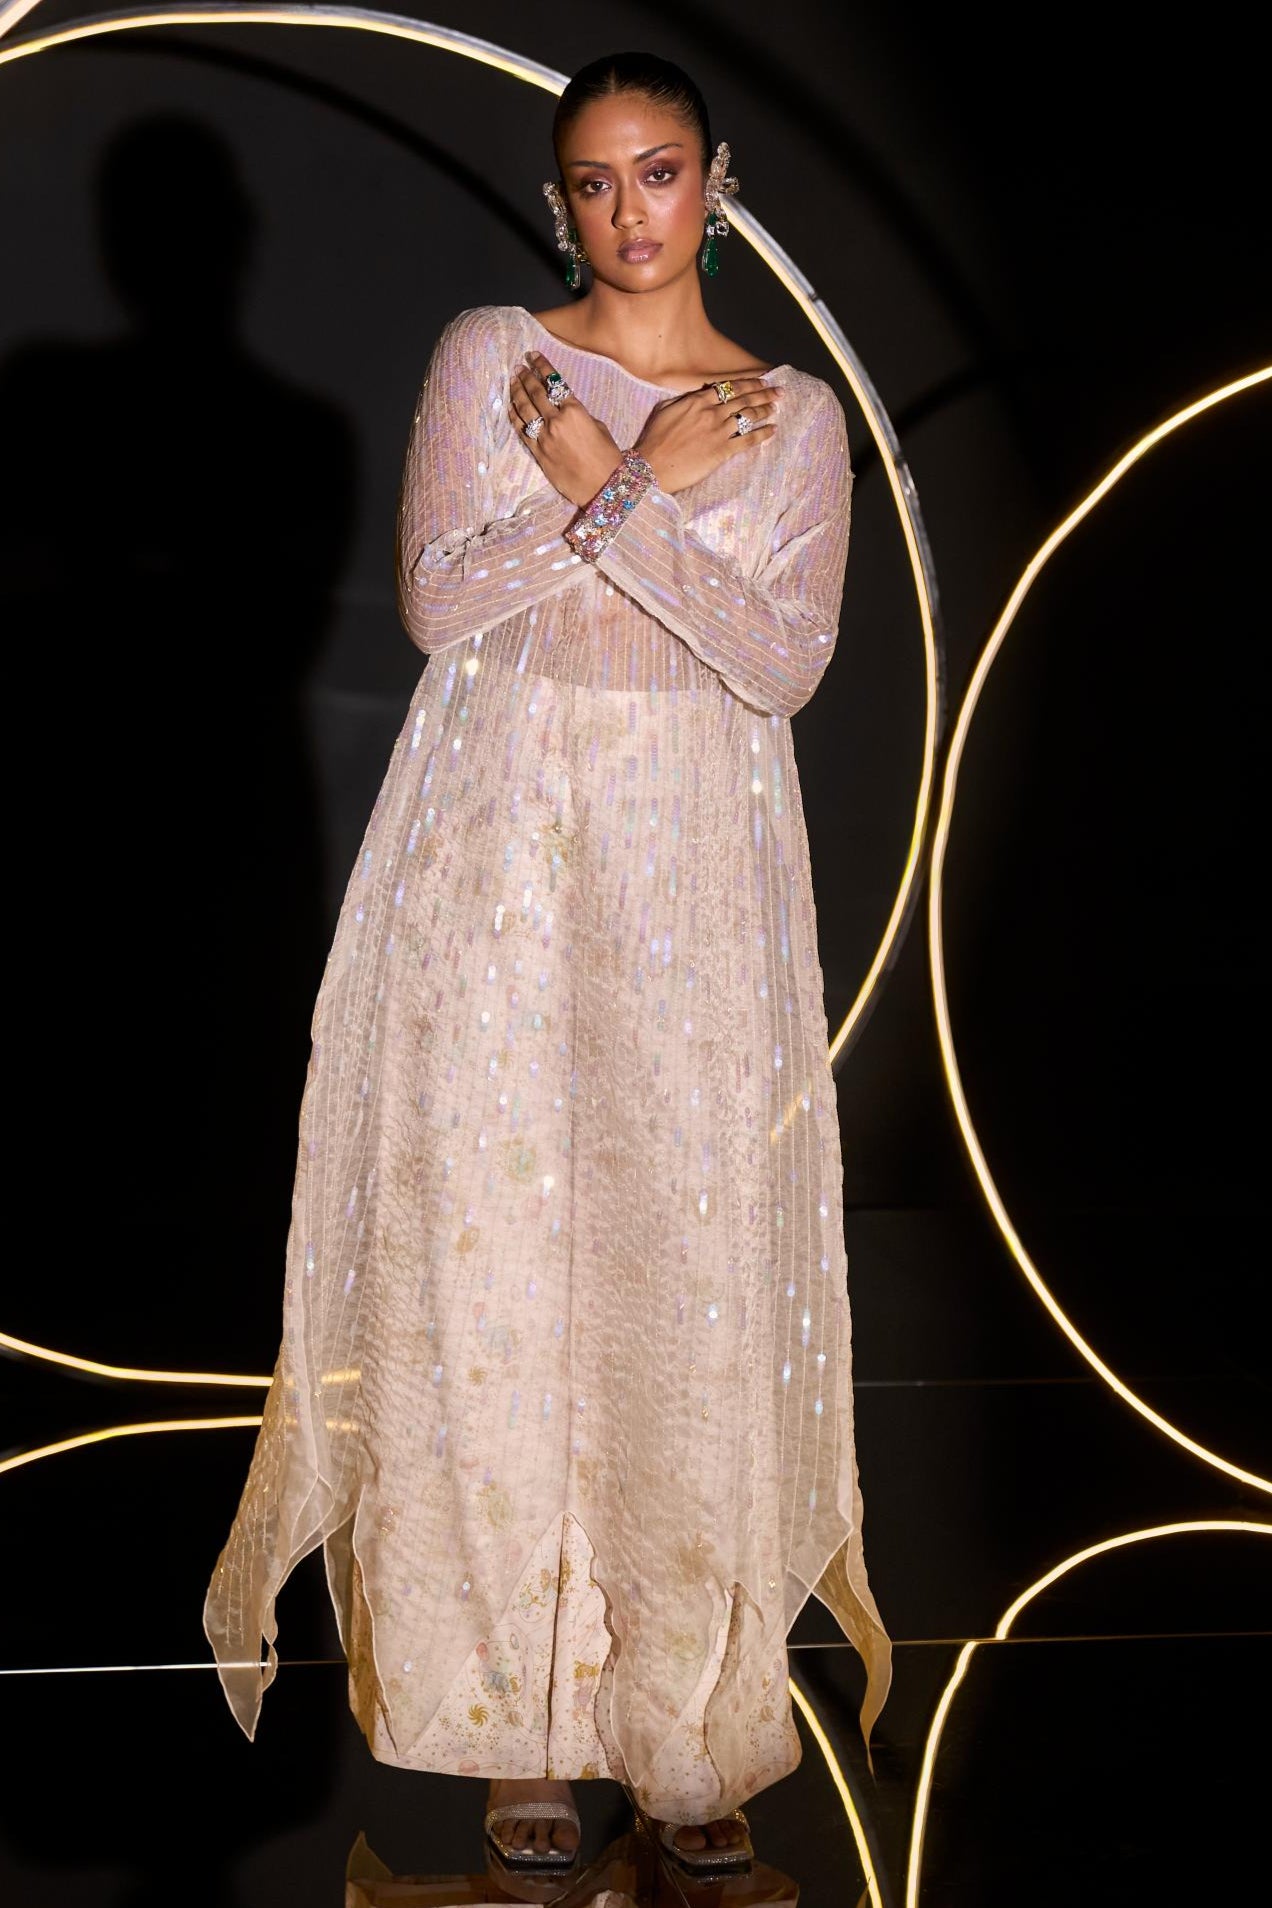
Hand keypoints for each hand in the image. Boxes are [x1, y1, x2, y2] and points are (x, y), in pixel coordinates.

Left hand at [509, 351, 621, 505]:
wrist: (603, 486)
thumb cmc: (607, 457)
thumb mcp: (598, 427)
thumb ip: (579, 415)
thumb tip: (565, 410)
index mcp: (575, 411)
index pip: (554, 383)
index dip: (542, 366)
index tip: (533, 356)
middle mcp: (557, 421)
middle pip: (536, 393)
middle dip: (526, 376)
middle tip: (519, 366)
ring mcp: (544, 437)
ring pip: (525, 409)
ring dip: (517, 392)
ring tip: (512, 380)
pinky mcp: (538, 453)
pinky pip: (521, 430)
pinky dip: (514, 416)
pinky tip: (510, 406)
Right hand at [631, 376, 780, 494]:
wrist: (652, 466)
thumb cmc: (654, 440)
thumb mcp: (664, 410)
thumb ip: (683, 400)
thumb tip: (696, 396)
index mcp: (697, 400)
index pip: (729, 388)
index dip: (748, 383)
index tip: (761, 381)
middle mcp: (711, 412)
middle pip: (743, 398)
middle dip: (764, 393)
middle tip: (779, 391)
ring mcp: (718, 431)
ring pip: (748, 416)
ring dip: (764, 410)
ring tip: (775, 406)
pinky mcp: (722, 451)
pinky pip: (748, 440)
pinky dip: (762, 434)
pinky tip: (773, 430)